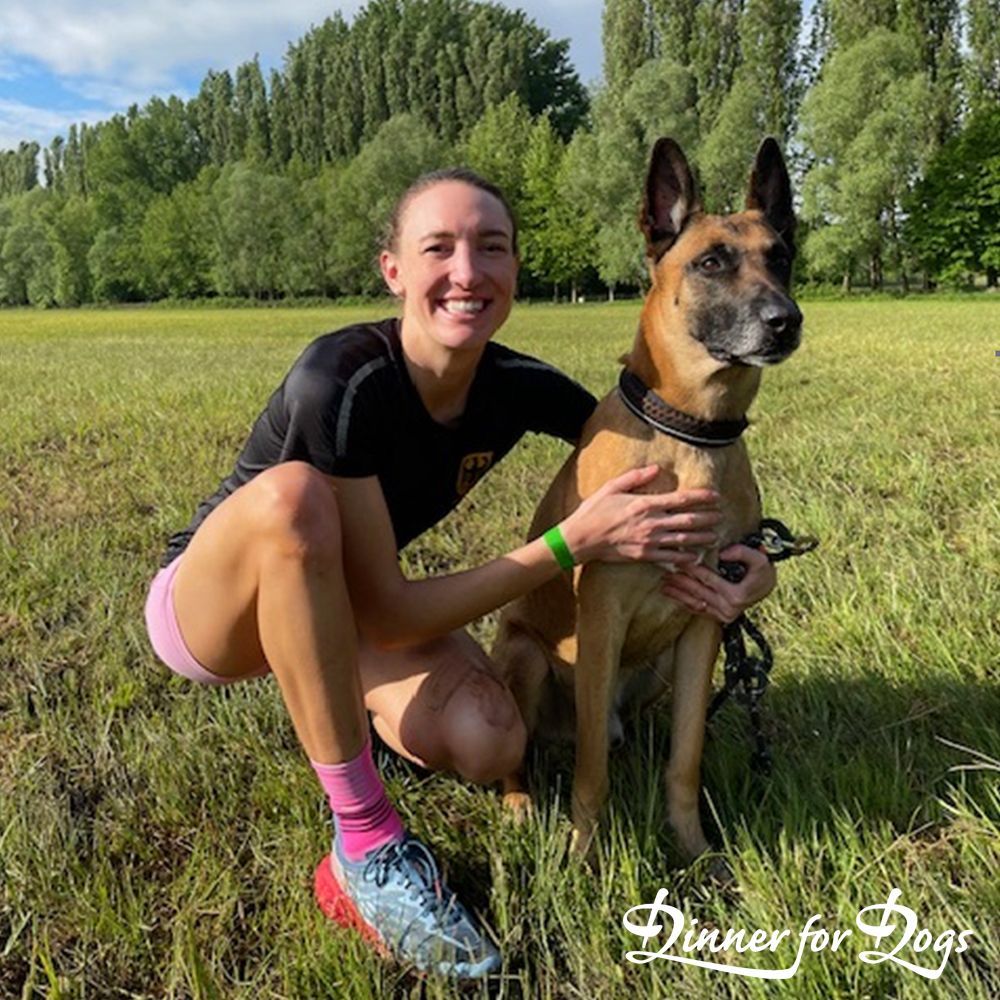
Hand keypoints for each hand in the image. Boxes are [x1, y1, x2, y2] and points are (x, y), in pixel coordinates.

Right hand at [559, 465, 720, 565]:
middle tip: (723, 516)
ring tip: (717, 536)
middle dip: (708, 518)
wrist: (580, 539)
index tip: (716, 496)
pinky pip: (670, 558)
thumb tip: (656, 468)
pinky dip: (685, 558)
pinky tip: (696, 557)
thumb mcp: (612, 487)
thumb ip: (635, 477)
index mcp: (644, 504)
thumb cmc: (594, 511)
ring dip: (703, 538)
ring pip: (684, 540)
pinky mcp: (644, 556)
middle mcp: (650, 523)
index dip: (701, 497)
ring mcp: (648, 541)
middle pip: (688, 520)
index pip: (681, 499)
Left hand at [660, 543, 775, 622]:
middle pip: (698, 592)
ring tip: (664, 586)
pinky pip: (699, 611)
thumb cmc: (762, 572)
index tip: (679, 560)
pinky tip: (674, 597)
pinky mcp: (721, 618)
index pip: (708, 579)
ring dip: (679, 595)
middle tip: (665, 574)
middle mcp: (729, 608)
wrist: (767, 587)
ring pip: (696, 604)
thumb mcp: (759, 558)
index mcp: (737, 595)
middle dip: (680, 582)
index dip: (693, 569)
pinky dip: (685, 604)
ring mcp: (724, 615)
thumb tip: (722, 553)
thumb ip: (742, 552)